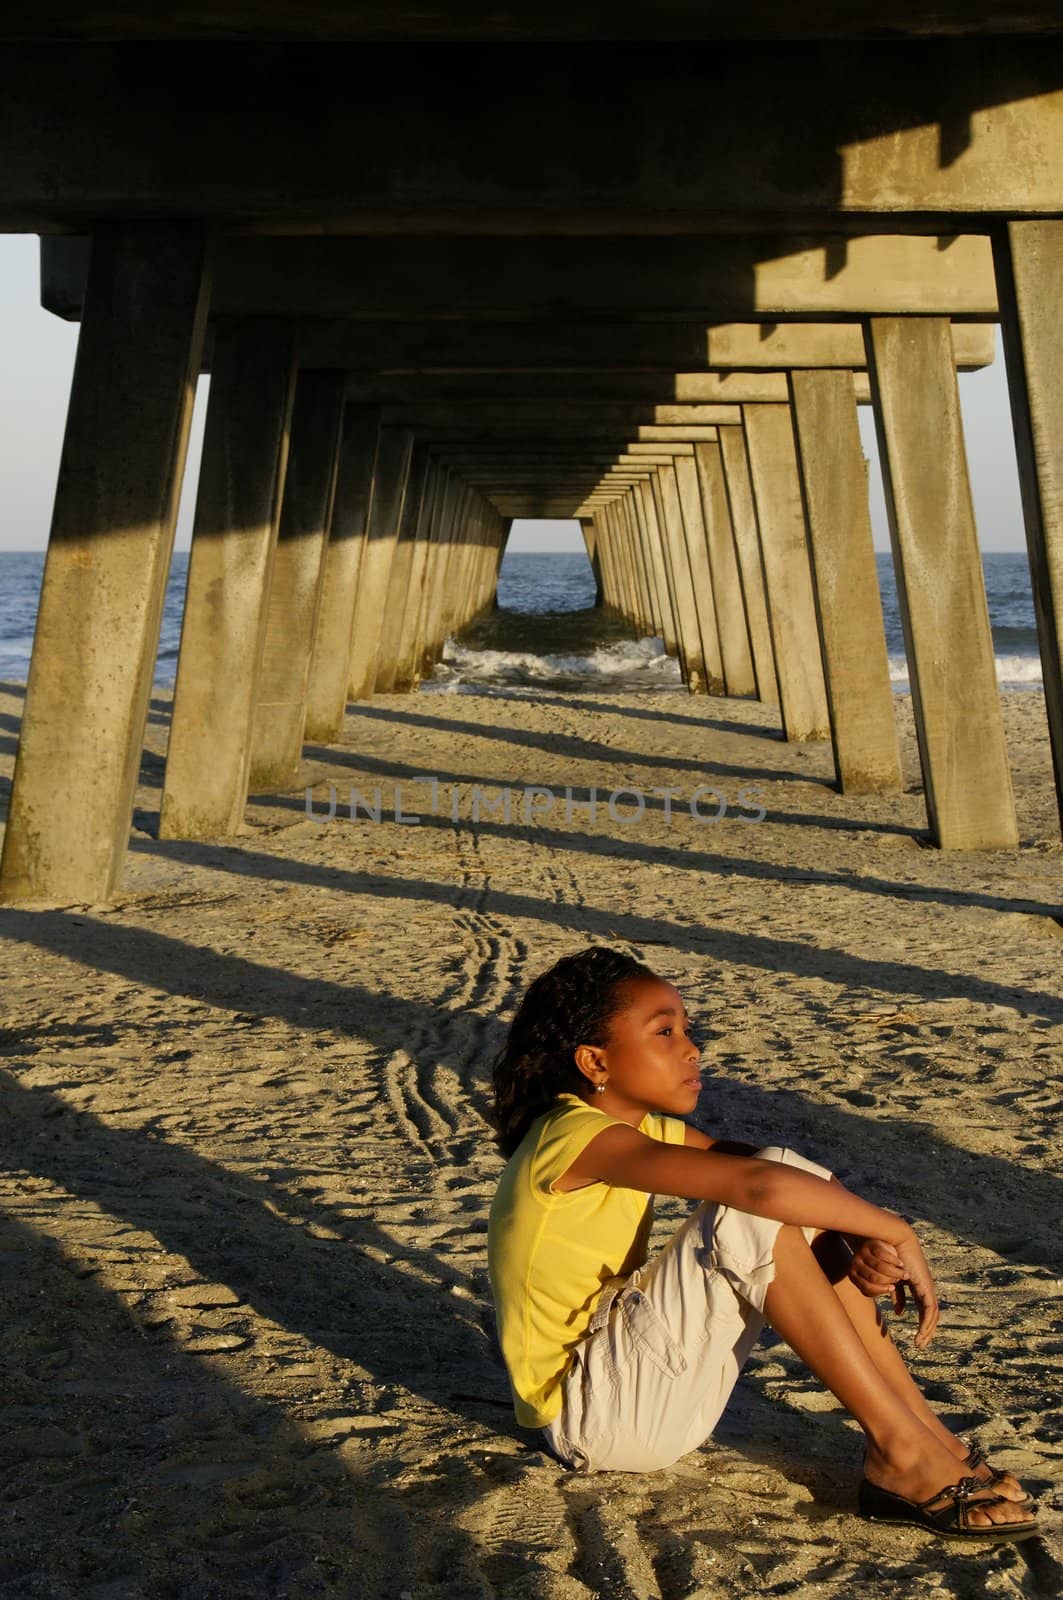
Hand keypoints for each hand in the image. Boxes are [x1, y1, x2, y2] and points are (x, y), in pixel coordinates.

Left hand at [847, 1237, 904, 1300]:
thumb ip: (892, 1295)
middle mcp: (855, 1265)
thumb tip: (899, 1313)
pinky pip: (883, 1254)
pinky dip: (894, 1260)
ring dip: (894, 1271)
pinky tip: (901, 1262)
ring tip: (902, 1272)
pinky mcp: (871, 1244)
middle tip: (900, 1280)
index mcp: (855, 1277)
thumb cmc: (882, 1267)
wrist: (875, 1241)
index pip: (867, 1289)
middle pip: (874, 1277)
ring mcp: (862, 1253)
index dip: (881, 1290)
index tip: (893, 1287)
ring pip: (879, 1266)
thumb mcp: (886, 1281)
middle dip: (889, 1280)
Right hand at [892, 1231, 939, 1348]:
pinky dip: (927, 1322)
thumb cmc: (891, 1259)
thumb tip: (899, 1313)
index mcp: (919, 1289)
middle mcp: (926, 1289)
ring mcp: (928, 1288)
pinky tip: (922, 1331)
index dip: (922, 1325)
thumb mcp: (894, 1283)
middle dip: (927, 1331)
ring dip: (928, 1330)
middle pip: (932, 1315)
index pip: (925, 1311)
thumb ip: (897, 1297)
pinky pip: (930, 1309)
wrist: (895, 1243)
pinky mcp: (926, 1287)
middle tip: (920, 1345)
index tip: (917, 1339)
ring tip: (920, 1342)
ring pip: (933, 1314)